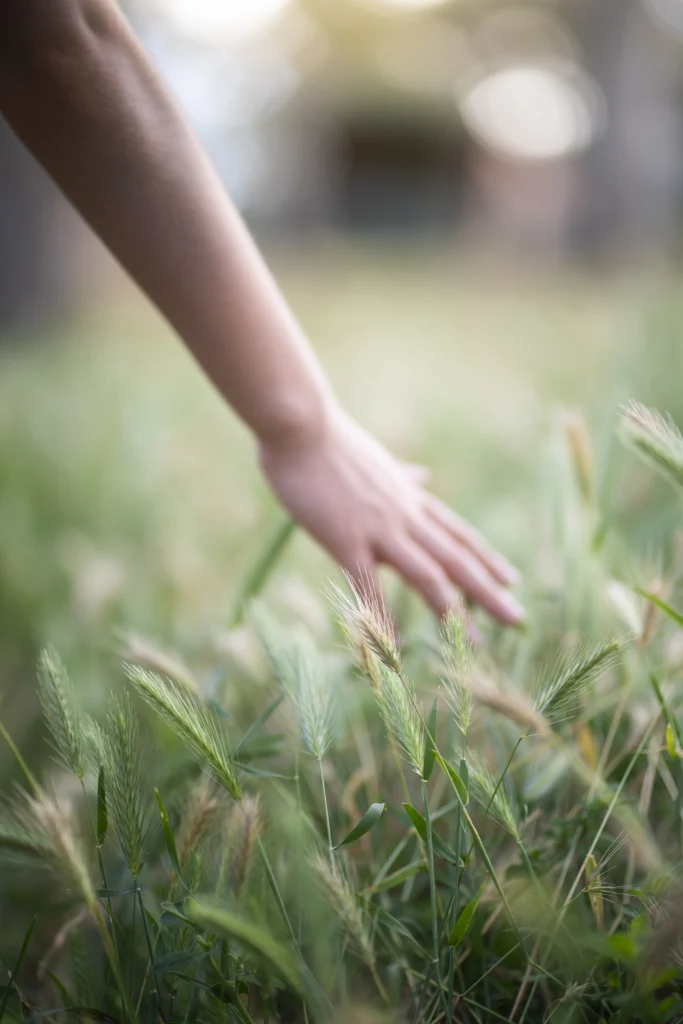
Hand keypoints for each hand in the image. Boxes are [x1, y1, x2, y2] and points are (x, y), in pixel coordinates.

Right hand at [258, 407, 523, 625]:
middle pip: (456, 558)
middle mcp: (405, 514)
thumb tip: (423, 474)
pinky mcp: (347, 539)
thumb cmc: (328, 442)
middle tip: (518, 620)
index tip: (512, 580)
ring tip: (476, 641)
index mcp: (409, 497)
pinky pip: (370, 585)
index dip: (486, 558)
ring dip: (455, 609)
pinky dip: (384, 616)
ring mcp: (379, 528)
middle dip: (488, 591)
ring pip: (428, 574)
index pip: (458, 533)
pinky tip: (396, 646)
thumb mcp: (377, 460)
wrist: (301, 424)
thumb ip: (401, 474)